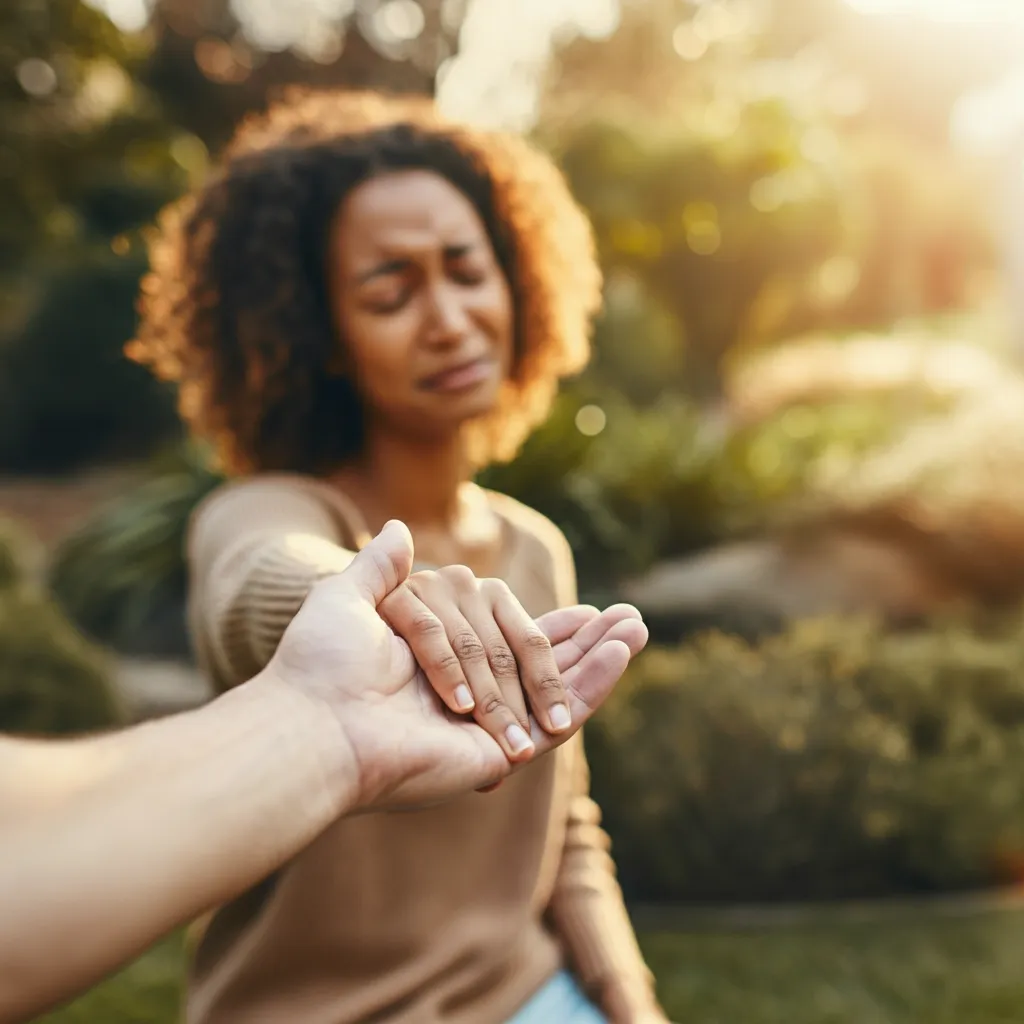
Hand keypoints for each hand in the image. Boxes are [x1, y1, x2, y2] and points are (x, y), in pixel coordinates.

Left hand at [264, 521, 646, 810]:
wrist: (316, 721)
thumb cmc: (322, 662)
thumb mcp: (345, 599)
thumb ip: (380, 568)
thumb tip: (399, 527)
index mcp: (440, 659)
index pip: (507, 635)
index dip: (549, 627)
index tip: (586, 615)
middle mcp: (468, 690)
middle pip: (541, 659)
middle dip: (586, 640)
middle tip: (629, 619)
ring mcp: (488, 719)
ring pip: (558, 682)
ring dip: (602, 654)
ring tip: (638, 626)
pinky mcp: (505, 743)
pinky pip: (559, 709)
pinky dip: (594, 679)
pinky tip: (622, 649)